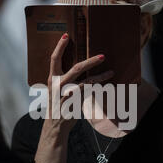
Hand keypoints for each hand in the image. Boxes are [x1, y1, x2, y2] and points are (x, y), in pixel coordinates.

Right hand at [34, 33, 113, 162]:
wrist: (55, 126)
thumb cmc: (58, 106)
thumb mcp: (57, 91)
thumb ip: (65, 79)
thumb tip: (81, 67)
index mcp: (51, 79)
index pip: (53, 59)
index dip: (59, 47)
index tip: (66, 35)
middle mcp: (57, 85)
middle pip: (75, 68)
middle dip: (90, 61)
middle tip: (102, 56)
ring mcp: (66, 94)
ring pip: (86, 81)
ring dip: (100, 75)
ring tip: (111, 71)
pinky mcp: (74, 103)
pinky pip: (89, 92)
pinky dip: (99, 87)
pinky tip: (107, 83)